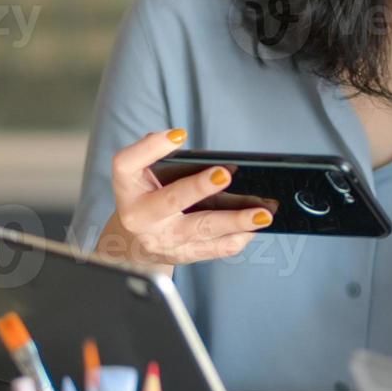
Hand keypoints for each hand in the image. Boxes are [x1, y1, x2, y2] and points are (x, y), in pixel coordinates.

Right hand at [94, 130, 273, 271]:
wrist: (133, 245)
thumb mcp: (141, 175)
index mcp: (127, 188)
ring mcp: (162, 240)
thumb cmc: (145, 198)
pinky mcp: (182, 256)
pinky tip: (256, 228)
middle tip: (224, 174)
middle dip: (198, 187)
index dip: (151, 148)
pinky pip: (214, 249)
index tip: (179, 134)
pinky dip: (238, 237)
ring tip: (264, 213)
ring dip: (235, 221)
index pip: (127, 163)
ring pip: (202, 229)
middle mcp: (140, 216)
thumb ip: (158, 156)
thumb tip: (192, 146)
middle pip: (171, 200)